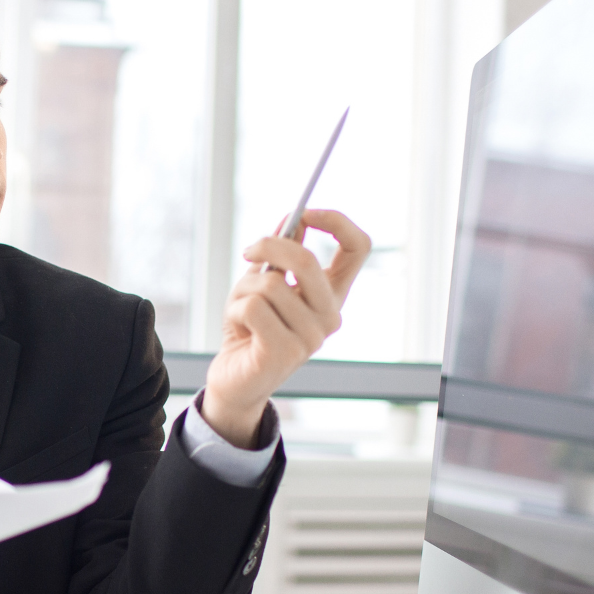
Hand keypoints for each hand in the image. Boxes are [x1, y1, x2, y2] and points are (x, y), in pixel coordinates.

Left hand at [203, 209, 371, 445]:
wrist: (234, 381)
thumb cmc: (250, 329)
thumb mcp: (264, 284)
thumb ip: (279, 254)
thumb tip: (292, 217)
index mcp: (332, 296)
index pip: (359, 248)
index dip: (337, 221)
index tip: (306, 212)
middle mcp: (330, 317)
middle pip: (307, 260)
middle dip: (271, 246)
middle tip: (250, 250)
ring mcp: (311, 338)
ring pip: (270, 285)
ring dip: (243, 289)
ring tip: (242, 310)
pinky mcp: (284, 353)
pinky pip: (253, 307)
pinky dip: (235, 309)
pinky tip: (239, 328)